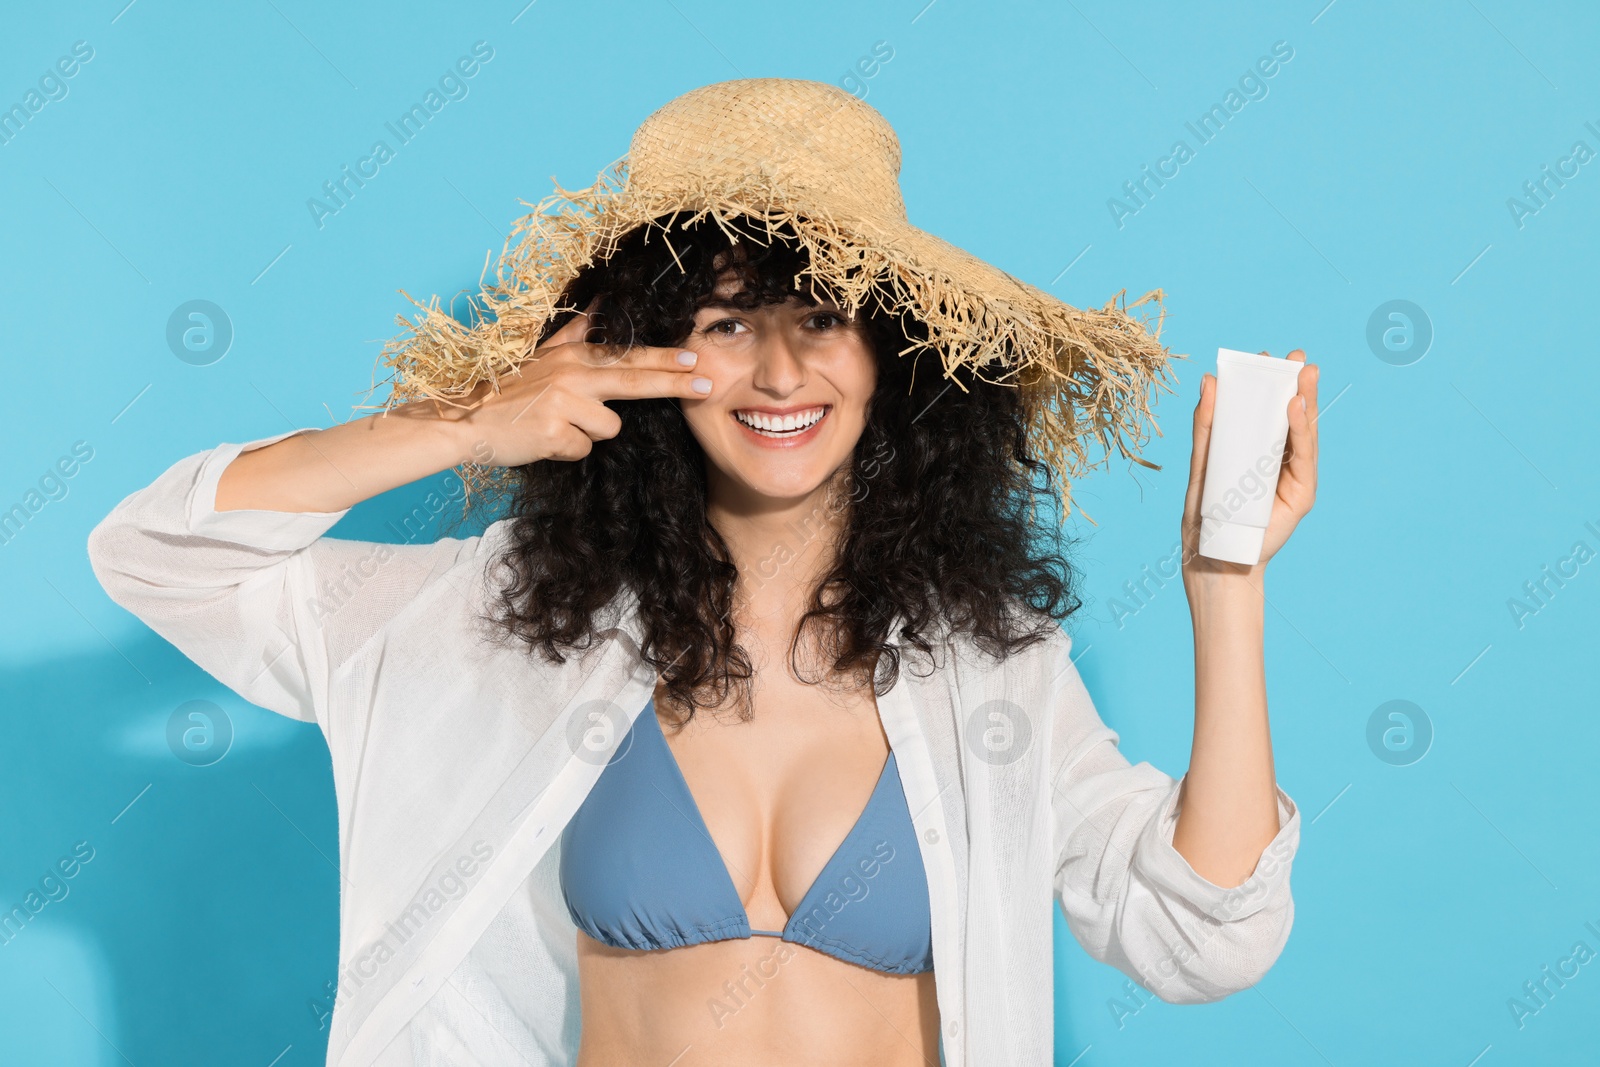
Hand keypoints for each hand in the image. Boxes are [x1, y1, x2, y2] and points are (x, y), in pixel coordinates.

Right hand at [442, 297, 712, 465]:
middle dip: (674, 382)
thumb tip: (600, 300)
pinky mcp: (554, 433)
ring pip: (608, 429)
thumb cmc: (506, 391)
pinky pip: (582, 449)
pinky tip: (544, 440)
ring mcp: (564, 404)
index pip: (627, 357)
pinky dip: (567, 451)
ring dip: (588, 433)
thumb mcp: (542, 355)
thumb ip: (575, 332)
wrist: (462, 420)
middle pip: (635, 381)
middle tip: (705, 383)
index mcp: (572, 357)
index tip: (695, 359)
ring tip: (556, 425)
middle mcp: (572, 375)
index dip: (663, 359)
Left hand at [1180, 349, 1318, 585]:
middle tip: (1296, 357)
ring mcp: (1292, 476)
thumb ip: (1206, 425)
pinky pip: (1303, 456)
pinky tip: (1296, 408)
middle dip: (1294, 386)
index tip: (1265, 358)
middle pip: (1289, 419)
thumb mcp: (1202, 462)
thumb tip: (1208, 381)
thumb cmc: (1205, 515)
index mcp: (1254, 453)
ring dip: (1305, 402)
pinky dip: (1302, 431)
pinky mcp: (1302, 493)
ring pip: (1302, 433)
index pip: (1264, 414)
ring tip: (1302, 375)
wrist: (1211, 557)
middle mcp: (1277, 462)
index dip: (1267, 386)